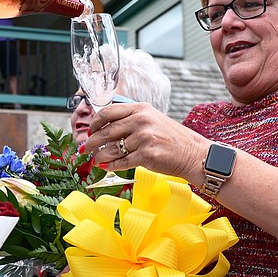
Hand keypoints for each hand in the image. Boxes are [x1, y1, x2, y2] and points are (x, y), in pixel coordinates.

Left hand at [85, 102, 204, 180]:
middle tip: (85, 149)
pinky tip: (107, 167)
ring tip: (95, 160)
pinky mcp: (147, 155)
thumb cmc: (172, 139)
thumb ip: (131, 119)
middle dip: (92, 142)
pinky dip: (112, 166)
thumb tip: (105, 128)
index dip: (95, 123)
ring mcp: (144, 137)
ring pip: (112, 149)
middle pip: (106, 131)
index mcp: (141, 109)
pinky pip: (122, 162)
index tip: (90, 131)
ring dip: (100, 156)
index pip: (108, 112)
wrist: (193, 153)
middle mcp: (141, 121)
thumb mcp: (153, 119)